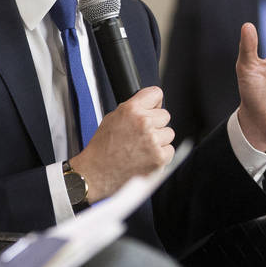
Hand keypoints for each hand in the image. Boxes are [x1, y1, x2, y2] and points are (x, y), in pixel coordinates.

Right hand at [70, 86, 173, 202]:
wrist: (96, 173)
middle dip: (155, 123)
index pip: (156, 93)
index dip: (153, 102)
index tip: (152, 108)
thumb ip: (132, 109)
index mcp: (131, 110)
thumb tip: (150, 105)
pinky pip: (170, 150)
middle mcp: (143, 123)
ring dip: (159, 140)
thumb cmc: (102, 148)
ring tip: (141, 147)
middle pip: (165, 115)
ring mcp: (153, 140)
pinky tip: (145, 157)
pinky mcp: (159, 157)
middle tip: (141, 134)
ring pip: (169, 133)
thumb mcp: (111, 118)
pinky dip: (160, 154)